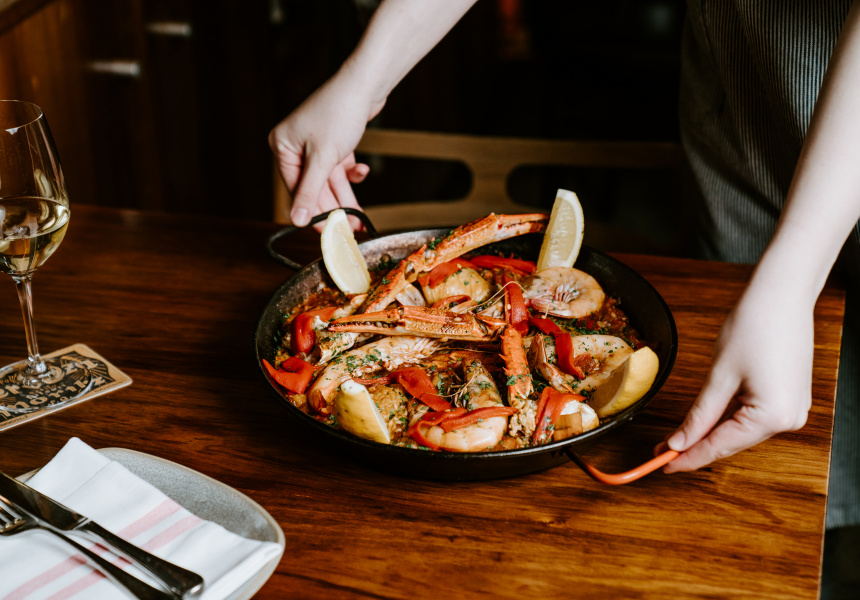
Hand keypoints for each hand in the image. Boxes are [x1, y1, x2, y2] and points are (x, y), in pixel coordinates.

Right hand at [268, 73, 383, 228]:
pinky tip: (362, 172)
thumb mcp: (323, 158)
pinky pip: (340, 169)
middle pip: (314, 188)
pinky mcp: (334, 143)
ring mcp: (316, 145)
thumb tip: (295, 219)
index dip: (313, 212)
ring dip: (346, 198)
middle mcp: (296, 146)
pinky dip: (351, 175)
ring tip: (358, 218)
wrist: (365, 85)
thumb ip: (309, 192)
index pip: (295, 189)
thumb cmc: (339, 111)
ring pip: (330, 181)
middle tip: (347, 229)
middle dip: (334, 208)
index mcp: (283, 146)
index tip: (327, 232)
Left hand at [659, 284, 812, 471]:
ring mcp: (793, 409)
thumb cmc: (754, 326)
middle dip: (696, 446)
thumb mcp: (719, 376)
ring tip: (677, 439)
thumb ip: (699, 415)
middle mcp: (789, 420)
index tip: (661, 465)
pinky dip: (728, 421)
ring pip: (740, 432)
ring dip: (710, 434)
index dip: (687, 458)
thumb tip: (679, 442)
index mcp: (773, 417)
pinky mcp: (789, 398)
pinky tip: (706, 422)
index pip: (720, 446)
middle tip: (661, 451)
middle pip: (731, 442)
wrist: (782, 295)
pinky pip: (752, 417)